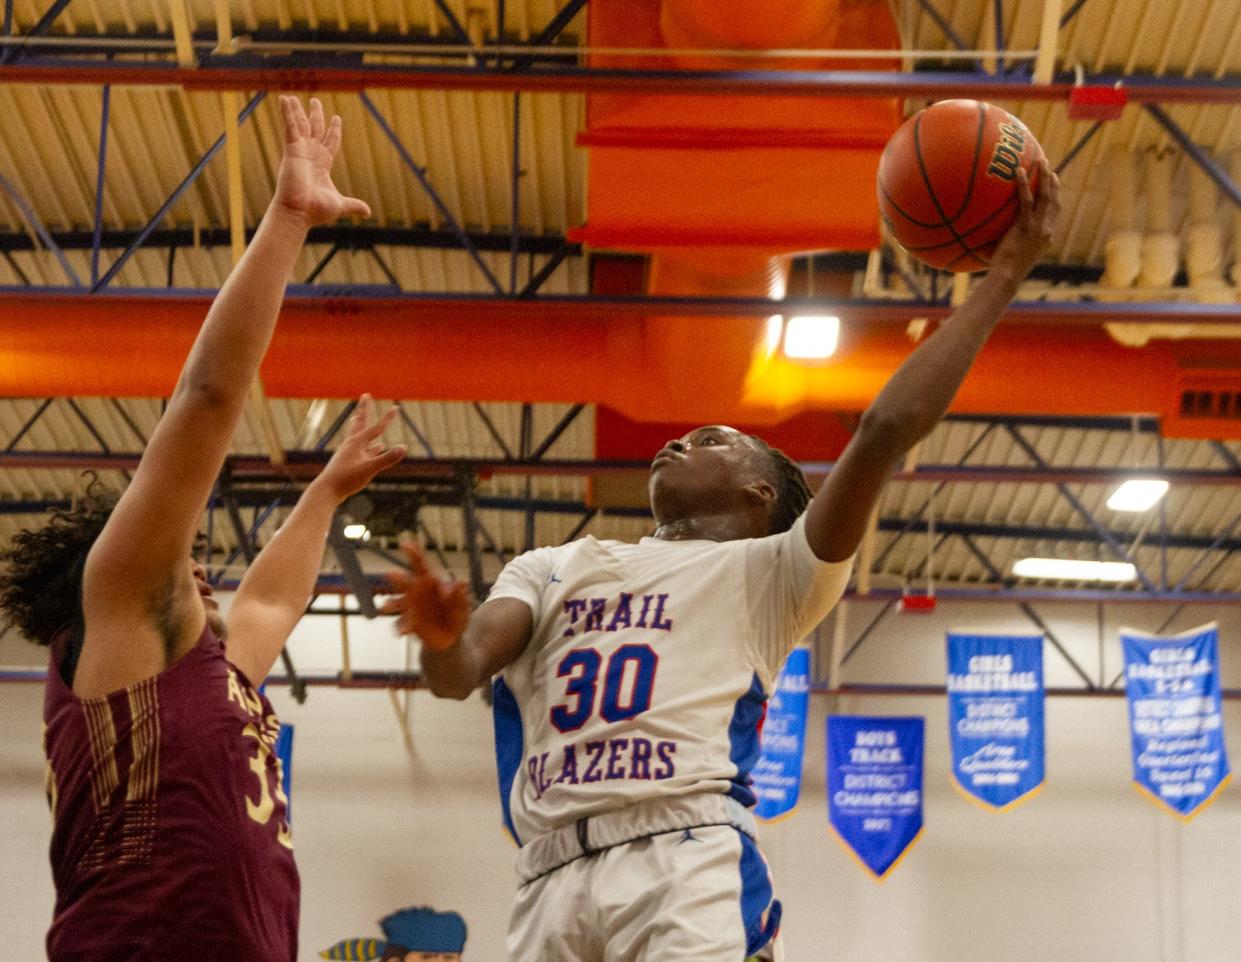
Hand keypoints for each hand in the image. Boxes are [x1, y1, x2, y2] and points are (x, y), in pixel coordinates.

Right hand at [274, 96, 371, 226]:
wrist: (299, 212)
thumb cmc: (316, 210)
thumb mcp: (340, 205)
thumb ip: (353, 205)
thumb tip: (367, 212)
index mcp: (322, 164)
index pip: (330, 142)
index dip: (333, 130)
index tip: (336, 118)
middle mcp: (310, 155)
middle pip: (315, 129)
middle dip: (315, 115)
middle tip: (315, 101)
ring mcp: (300, 151)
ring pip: (300, 125)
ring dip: (297, 110)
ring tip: (291, 97)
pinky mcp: (291, 149)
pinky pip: (289, 126)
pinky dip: (287, 113)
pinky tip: (284, 99)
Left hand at [314, 394, 405, 501]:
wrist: (327, 491)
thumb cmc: (346, 479)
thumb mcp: (369, 469)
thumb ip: (387, 458)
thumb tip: (404, 447)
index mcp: (356, 443)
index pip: (376, 428)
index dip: (388, 418)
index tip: (397, 407)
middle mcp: (351, 444)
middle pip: (360, 422)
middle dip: (364, 409)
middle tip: (365, 395)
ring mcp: (349, 453)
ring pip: (359, 436)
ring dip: (364, 426)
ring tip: (363, 420)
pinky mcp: (349, 462)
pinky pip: (362, 450)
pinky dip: (370, 446)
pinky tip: (377, 448)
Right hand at [379, 542, 470, 650]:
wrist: (451, 638)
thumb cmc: (457, 617)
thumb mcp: (462, 606)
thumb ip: (460, 595)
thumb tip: (461, 581)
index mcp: (431, 583)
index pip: (421, 566)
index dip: (414, 555)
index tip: (406, 545)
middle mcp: (417, 593)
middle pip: (405, 583)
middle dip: (398, 579)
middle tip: (391, 574)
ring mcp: (410, 608)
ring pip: (396, 603)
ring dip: (391, 604)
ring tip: (387, 607)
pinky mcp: (408, 623)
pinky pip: (400, 623)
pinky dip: (400, 626)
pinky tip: (404, 631)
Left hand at [989, 159, 1059, 281]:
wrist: (1007, 277)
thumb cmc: (1004, 271)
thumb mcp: (1013, 255)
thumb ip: (1011, 242)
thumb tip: (992, 236)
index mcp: (1045, 237)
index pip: (1054, 212)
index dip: (1055, 195)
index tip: (1053, 181)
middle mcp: (1046, 230)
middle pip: (1053, 200)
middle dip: (1052, 181)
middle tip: (1048, 166)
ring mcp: (1037, 228)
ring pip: (1045, 196)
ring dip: (1044, 177)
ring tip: (1040, 161)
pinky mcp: (1025, 227)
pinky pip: (1025, 201)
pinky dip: (1024, 184)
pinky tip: (1018, 172)